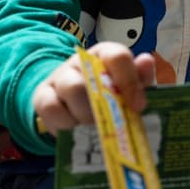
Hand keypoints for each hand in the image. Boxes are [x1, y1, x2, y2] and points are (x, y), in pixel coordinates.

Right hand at [31, 42, 153, 131]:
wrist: (72, 102)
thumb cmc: (108, 95)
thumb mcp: (128, 88)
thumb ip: (140, 78)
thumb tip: (146, 62)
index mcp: (105, 55)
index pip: (117, 56)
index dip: (129, 81)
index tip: (138, 107)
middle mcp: (81, 62)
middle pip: (90, 78)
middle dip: (103, 108)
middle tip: (113, 127)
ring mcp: (59, 77)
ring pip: (71, 91)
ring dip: (86, 117)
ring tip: (95, 132)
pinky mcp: (43, 95)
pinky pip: (51, 109)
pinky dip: (65, 125)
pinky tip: (76, 133)